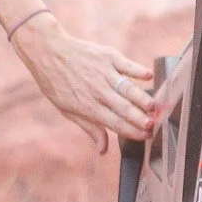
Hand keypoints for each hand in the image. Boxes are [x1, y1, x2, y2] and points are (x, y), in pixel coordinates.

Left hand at [10, 12, 154, 150]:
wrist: (48, 52)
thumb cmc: (57, 83)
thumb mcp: (68, 110)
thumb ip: (90, 128)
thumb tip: (103, 150)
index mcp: (88, 106)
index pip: (115, 123)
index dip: (132, 131)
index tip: (146, 137)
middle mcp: (97, 90)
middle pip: (123, 107)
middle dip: (139, 118)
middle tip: (153, 126)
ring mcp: (103, 72)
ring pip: (126, 88)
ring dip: (140, 98)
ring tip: (152, 107)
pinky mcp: (106, 56)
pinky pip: (125, 64)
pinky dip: (137, 70)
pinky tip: (148, 76)